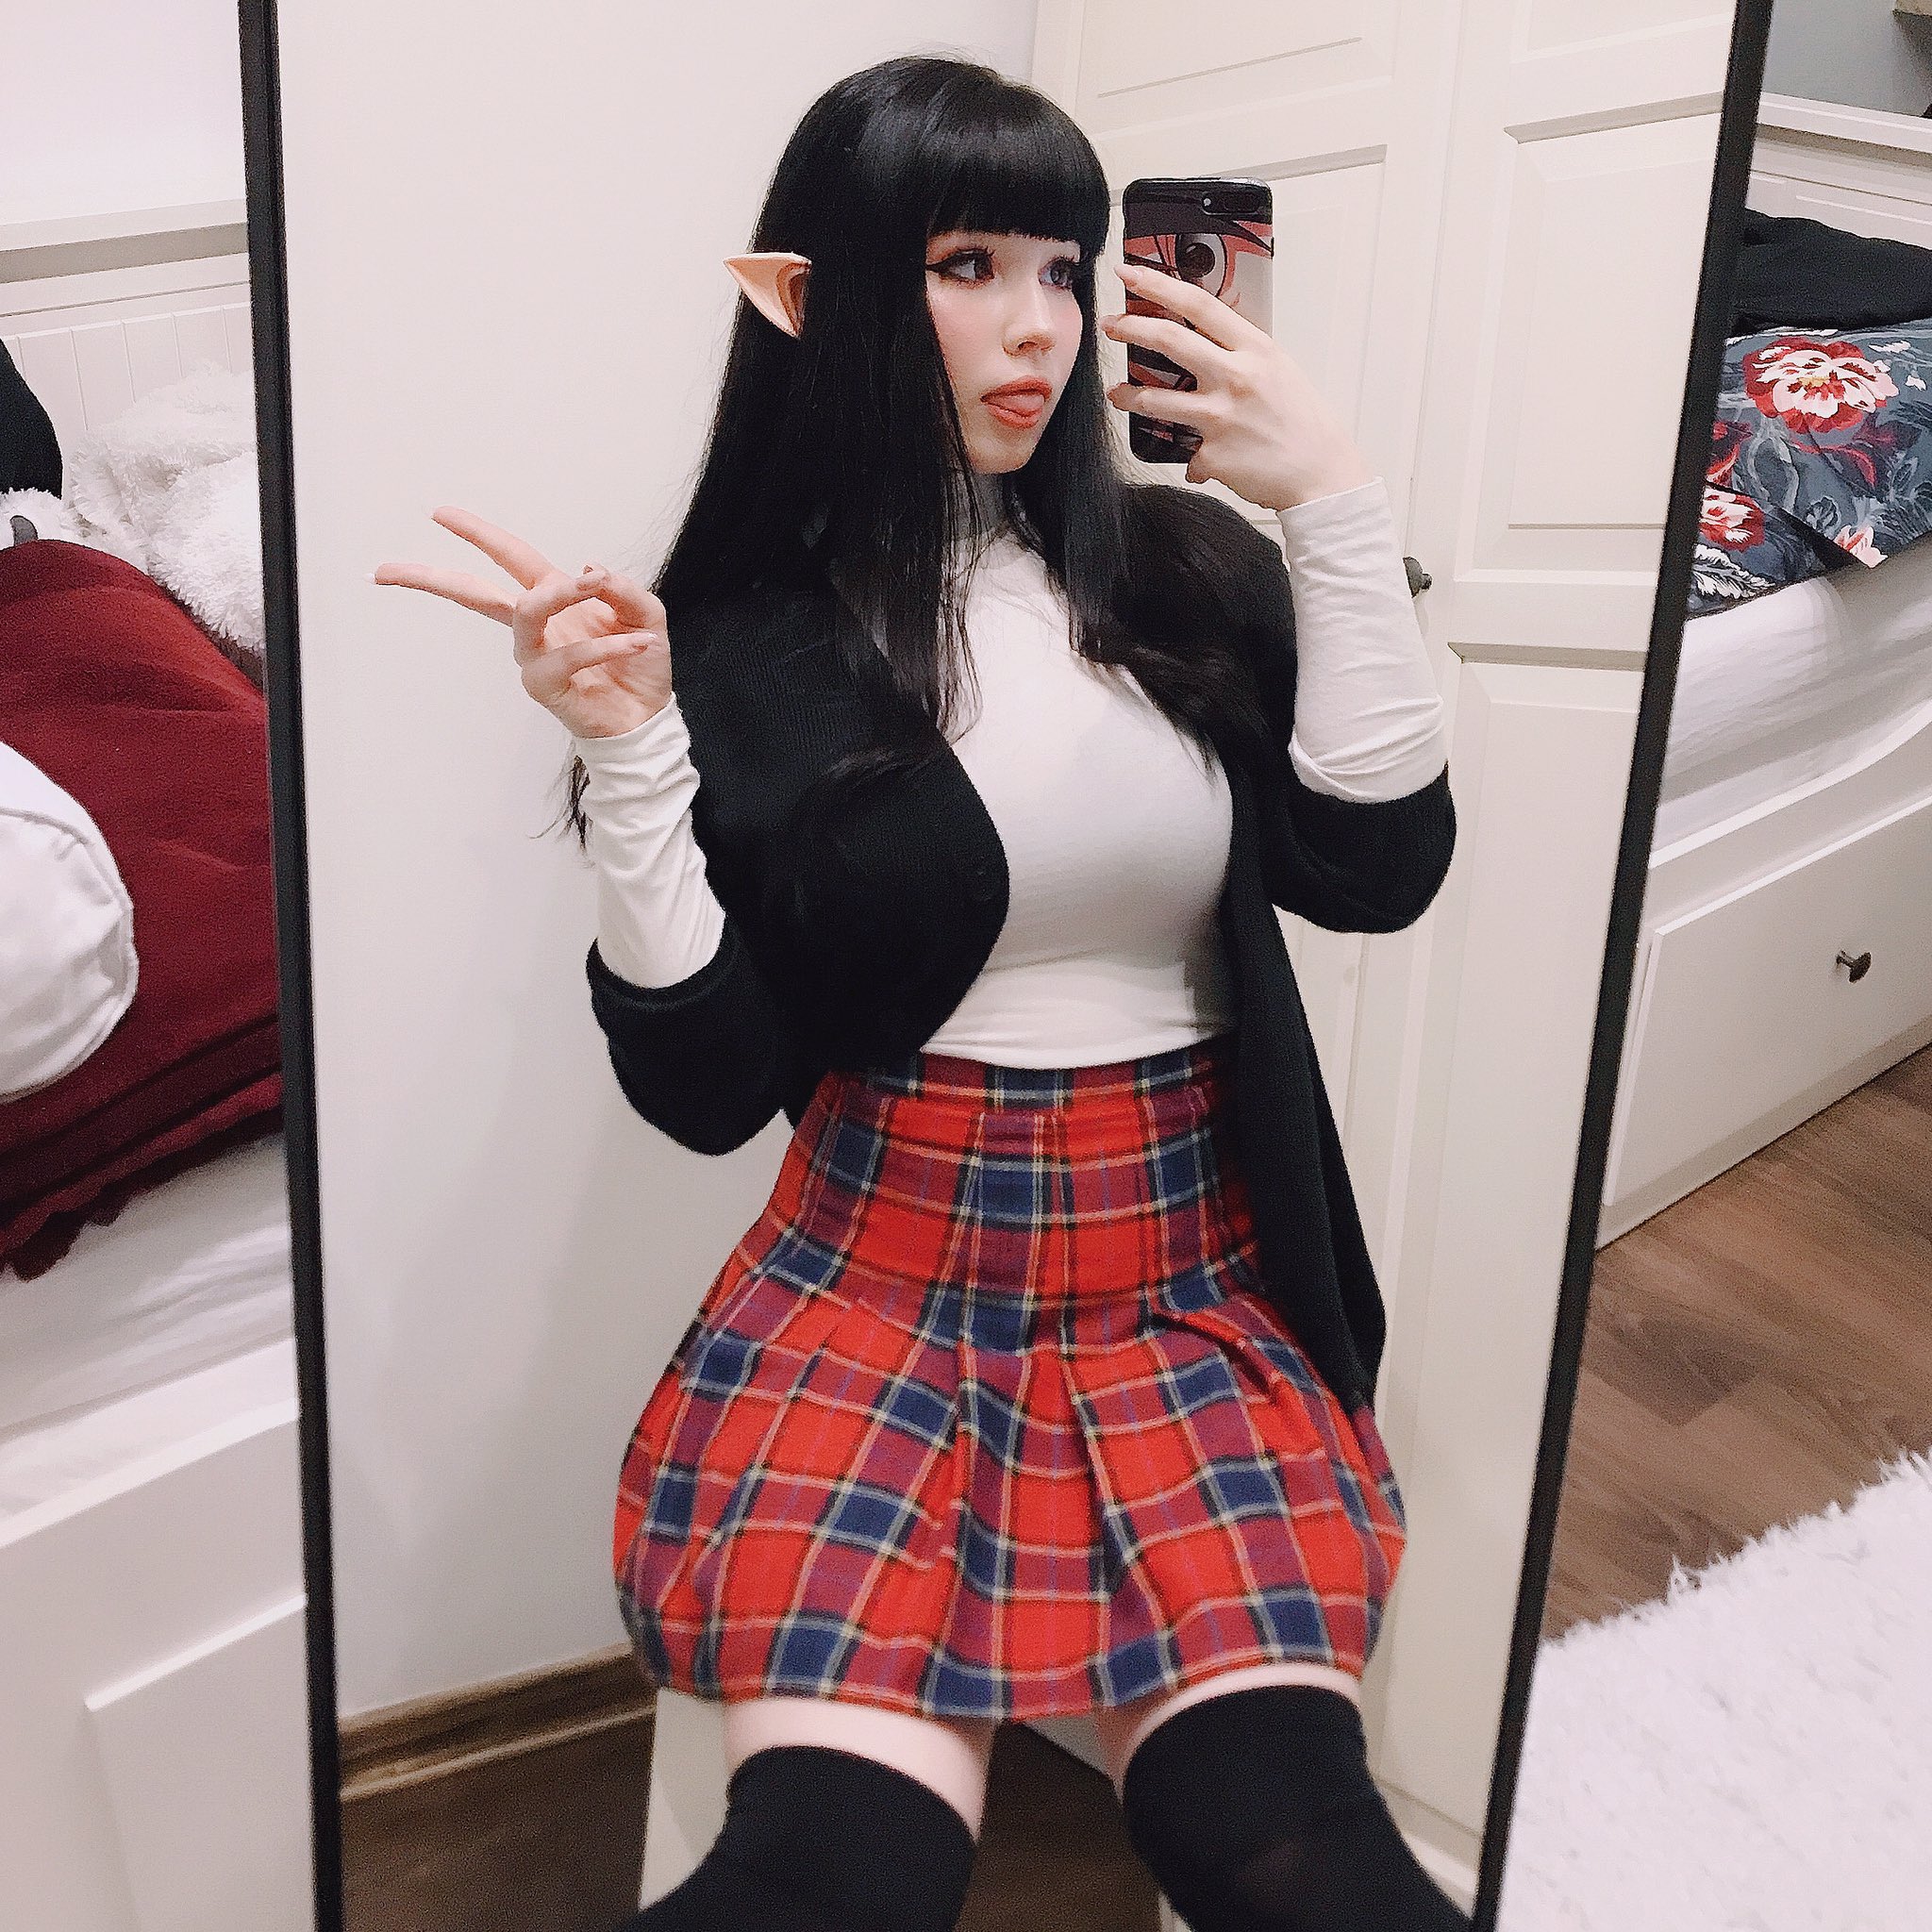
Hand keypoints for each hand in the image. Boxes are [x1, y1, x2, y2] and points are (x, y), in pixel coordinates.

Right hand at [372, 508, 671, 739]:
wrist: (647, 716)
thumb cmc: (638, 664)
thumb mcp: (643, 613)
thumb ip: (620, 588)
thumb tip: (588, 568)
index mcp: (551, 598)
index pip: (510, 557)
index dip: (477, 534)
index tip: (437, 513)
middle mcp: (534, 626)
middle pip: (474, 594)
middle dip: (432, 578)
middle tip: (387, 570)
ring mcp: (533, 657)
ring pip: (526, 612)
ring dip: (559, 592)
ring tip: (592, 584)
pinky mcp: (546, 686)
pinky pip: (571, 655)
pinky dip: (608, 646)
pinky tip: (638, 644)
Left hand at [1099, 261, 1373, 510]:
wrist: (1321, 473)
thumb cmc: (1304, 423)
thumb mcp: (1280, 371)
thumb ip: (1242, 355)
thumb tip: (1208, 343)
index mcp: (1256, 349)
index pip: (1198, 304)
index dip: (1158, 285)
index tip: (1131, 275)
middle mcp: (1236, 377)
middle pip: (1169, 340)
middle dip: (1130, 328)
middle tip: (1110, 325)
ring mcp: (1221, 416)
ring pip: (1156, 398)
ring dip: (1128, 395)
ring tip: (1117, 393)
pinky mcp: (1212, 454)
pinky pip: (1186, 452)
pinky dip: (1191, 457)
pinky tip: (1199, 461)